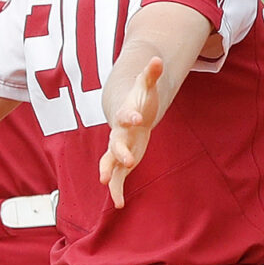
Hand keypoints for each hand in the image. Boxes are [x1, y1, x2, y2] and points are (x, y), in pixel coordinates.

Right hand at [99, 56, 163, 208]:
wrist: (129, 114)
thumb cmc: (139, 100)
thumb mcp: (146, 87)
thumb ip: (151, 74)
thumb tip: (156, 59)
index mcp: (125, 117)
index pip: (125, 116)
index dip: (130, 116)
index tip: (138, 118)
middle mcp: (118, 134)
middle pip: (115, 144)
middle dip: (119, 152)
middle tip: (127, 161)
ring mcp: (118, 149)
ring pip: (110, 163)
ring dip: (109, 173)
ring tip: (107, 185)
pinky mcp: (122, 162)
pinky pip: (117, 179)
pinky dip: (117, 191)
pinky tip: (119, 205)